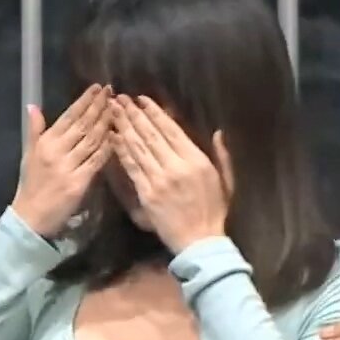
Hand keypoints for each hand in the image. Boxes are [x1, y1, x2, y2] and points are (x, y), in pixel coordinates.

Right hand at [11, 83, 111, 237]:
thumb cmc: (32, 184)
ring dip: (107, 123)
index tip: (98, 88)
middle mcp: (56, 151)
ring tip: (119, 108)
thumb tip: (33, 106)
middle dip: (99, 107)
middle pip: (83, 125)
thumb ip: (34, 130)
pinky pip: (97, 161)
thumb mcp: (28, 155)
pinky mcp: (79, 182)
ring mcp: (68, 166)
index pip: (69, 116)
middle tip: (113, 92)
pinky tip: (119, 136)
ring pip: (92, 140)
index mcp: (45, 142)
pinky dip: (108, 147)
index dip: (84, 101)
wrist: (31, 216)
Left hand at [110, 95, 232, 253]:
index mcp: (197, 160)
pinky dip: (121, 151)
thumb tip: (217, 132)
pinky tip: (112, 138)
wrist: (200, 242)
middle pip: (151, 135)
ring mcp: (159, 180)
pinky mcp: (146, 193)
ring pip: (138, 147)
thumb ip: (222, 155)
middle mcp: (177, 166)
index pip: (171, 130)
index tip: (141, 99)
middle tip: (119, 98)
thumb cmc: (215, 211)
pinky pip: (132, 167)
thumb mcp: (226, 181)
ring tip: (112, 111)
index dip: (154, 113)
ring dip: (123, 127)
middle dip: (133, 114)